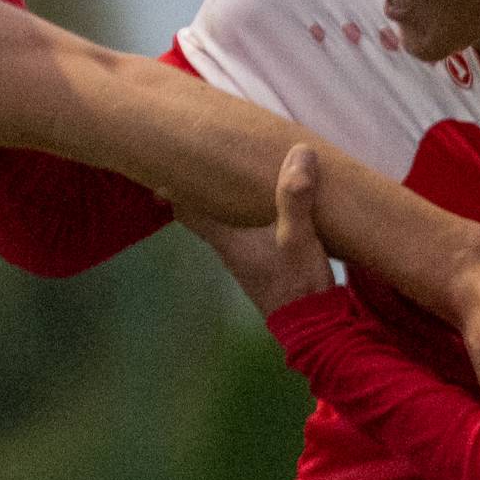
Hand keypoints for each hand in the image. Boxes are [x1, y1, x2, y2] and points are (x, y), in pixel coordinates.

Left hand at [189, 144, 339, 318]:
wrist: (315, 327)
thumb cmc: (297, 284)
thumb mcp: (298, 238)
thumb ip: (295, 198)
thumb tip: (300, 152)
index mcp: (227, 241)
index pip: (188, 212)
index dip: (173, 188)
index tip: (164, 165)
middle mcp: (230, 250)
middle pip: (205, 213)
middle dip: (202, 188)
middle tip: (200, 158)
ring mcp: (247, 258)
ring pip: (227, 222)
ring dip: (227, 200)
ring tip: (232, 172)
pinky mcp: (266, 263)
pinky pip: (248, 230)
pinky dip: (248, 212)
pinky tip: (265, 202)